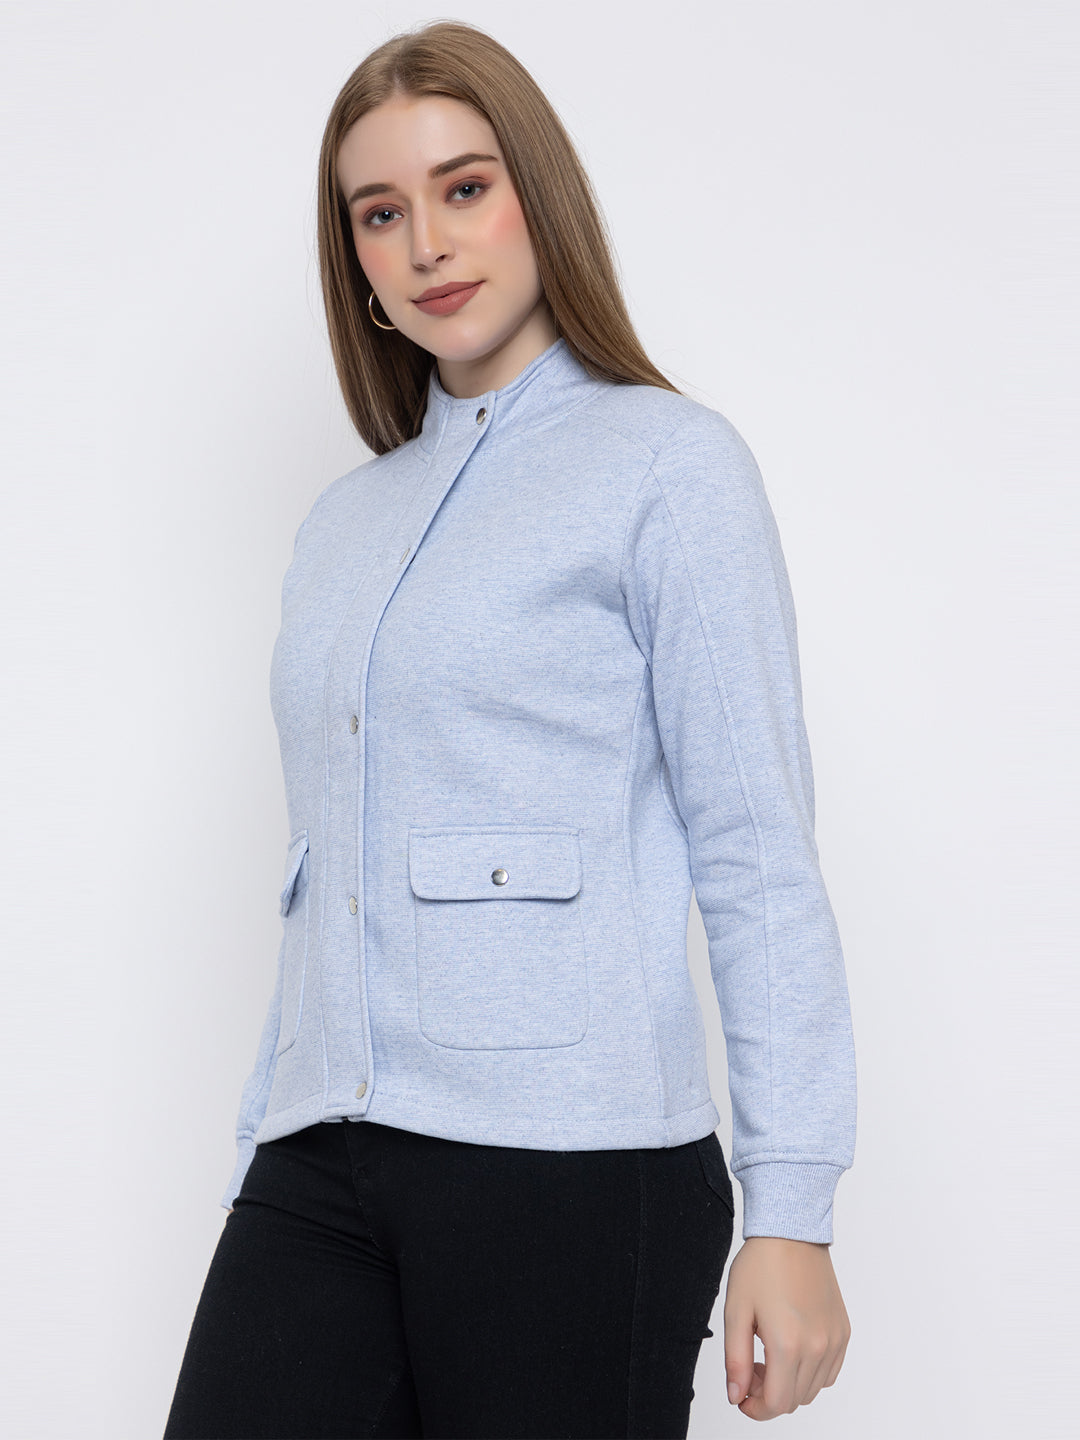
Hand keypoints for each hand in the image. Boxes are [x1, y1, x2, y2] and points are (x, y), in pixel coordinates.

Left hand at [723, 1236, 849, 1418]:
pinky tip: (792, 1348)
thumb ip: (736, 1360)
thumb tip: (737, 1396)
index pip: (776, 1404)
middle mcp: (818, 1347)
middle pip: (794, 1401)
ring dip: (790, 1384)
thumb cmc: (761, 1265)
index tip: (742, 1395)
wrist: (791, 1233)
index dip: (755, 1408)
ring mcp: (835, 1340)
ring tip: (770, 1354)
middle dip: (768, 1395)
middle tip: (752, 1368)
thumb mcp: (736, 1311)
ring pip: (813, 1390)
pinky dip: (811, 1372)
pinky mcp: (843, 1331)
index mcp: (788, 1344)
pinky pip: (829, 1372)